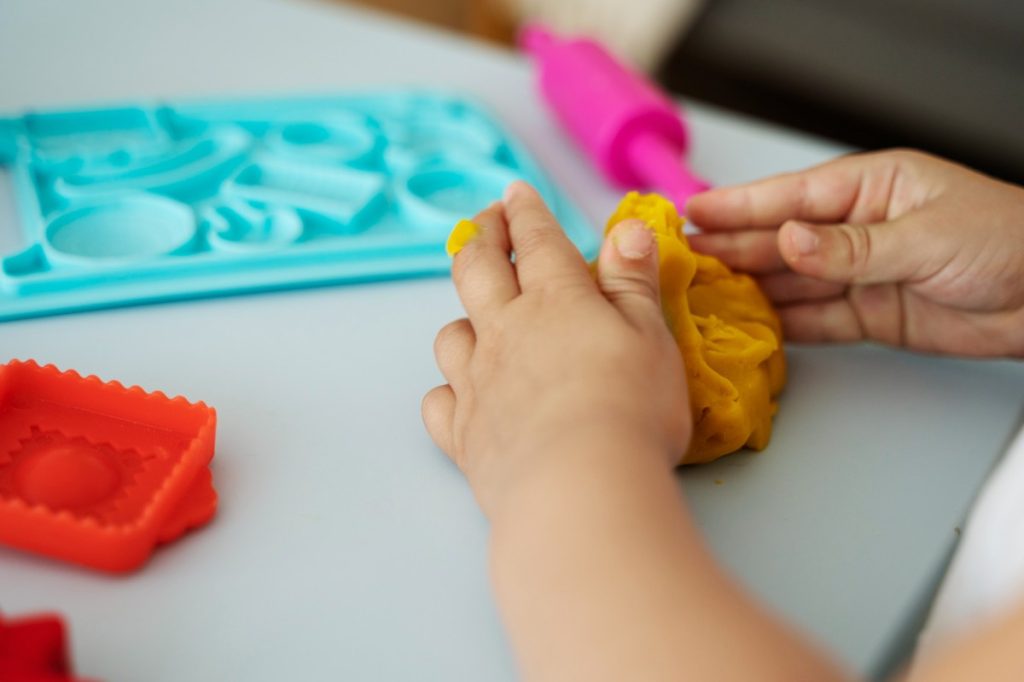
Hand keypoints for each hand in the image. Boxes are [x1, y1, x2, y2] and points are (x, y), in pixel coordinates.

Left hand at [421, 181, 689, 517]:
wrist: (579, 486)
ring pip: (451, 335)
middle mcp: (506, 332)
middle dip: (480, 237)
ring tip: (477, 318)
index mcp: (556, 301)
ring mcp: (477, 383)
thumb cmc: (629, 409)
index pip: (535, 240)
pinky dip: (447, 393)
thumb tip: (626, 229)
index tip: (514, 192)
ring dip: (462, 319)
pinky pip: (438, 403)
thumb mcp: (651, 336)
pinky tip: (461, 397)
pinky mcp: (463, 435)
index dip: (525, 211)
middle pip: (477, 269)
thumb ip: (633, 282)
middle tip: (484, 221)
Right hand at [686, 150, 1023, 357]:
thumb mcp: (924, 236)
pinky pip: (816, 320)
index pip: (791, 197)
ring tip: (703, 297)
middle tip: (684, 258)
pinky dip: (784, 326)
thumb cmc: (1008, 241)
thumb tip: (788, 241)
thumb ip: (850, 247)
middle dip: (732, 248)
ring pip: (791, 283)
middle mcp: (856, 230)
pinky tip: (751, 327)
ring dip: (750, 289)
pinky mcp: (870, 316)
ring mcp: (860, 274)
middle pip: (780, 241)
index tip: (692, 212)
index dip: (738, 206)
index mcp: (869, 189)